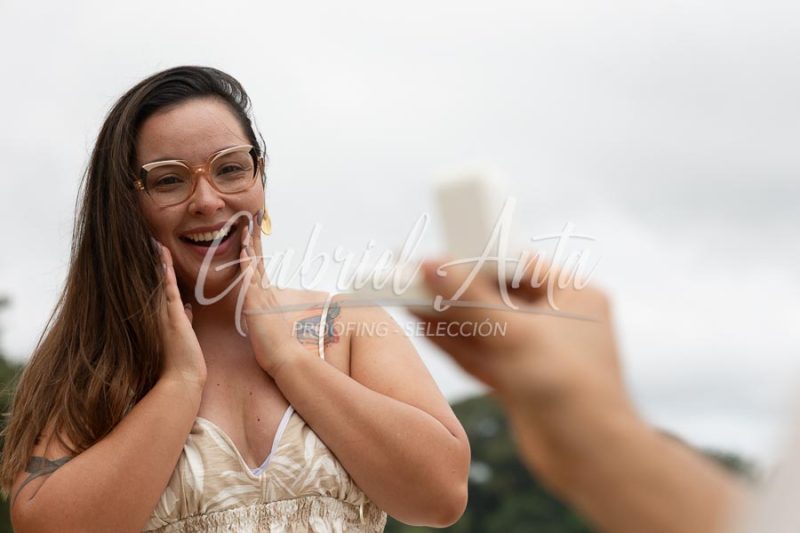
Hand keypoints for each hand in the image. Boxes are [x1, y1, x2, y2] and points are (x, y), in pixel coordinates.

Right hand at [155, 240, 206, 388]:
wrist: (182, 378)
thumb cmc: (183, 359)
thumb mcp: (184, 333)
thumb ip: (183, 318)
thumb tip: (187, 309)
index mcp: (164, 314)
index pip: (160, 285)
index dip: (157, 267)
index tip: (155, 249)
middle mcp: (158, 311)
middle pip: (154, 279)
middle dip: (151, 259)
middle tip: (146, 237)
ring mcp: (162, 312)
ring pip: (159, 279)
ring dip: (156, 259)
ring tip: (152, 239)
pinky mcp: (170, 314)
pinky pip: (167, 286)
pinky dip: (165, 269)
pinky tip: (161, 253)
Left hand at [238, 212, 300, 376]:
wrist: (285, 358)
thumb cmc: (276, 347)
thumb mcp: (266, 325)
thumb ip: (263, 314)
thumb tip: (261, 311)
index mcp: (265, 296)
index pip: (258, 266)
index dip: (254, 248)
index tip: (250, 231)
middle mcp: (265, 291)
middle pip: (258, 257)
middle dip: (254, 237)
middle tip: (252, 217)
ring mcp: (262, 295)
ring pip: (255, 263)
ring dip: (250, 243)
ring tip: (246, 224)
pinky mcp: (256, 303)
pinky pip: (251, 278)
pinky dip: (248, 262)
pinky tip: (244, 248)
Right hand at [411, 256, 636, 480]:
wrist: (589, 458)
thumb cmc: (569, 387)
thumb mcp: (516, 333)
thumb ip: (471, 297)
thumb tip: (432, 265)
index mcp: (575, 297)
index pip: (520, 266)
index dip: (479, 260)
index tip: (443, 255)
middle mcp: (559, 322)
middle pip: (499, 296)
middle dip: (458, 290)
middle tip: (419, 276)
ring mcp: (539, 354)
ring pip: (487, 327)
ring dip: (451, 316)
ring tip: (412, 297)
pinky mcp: (522, 381)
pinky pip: (484, 354)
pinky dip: (457, 343)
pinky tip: (426, 327)